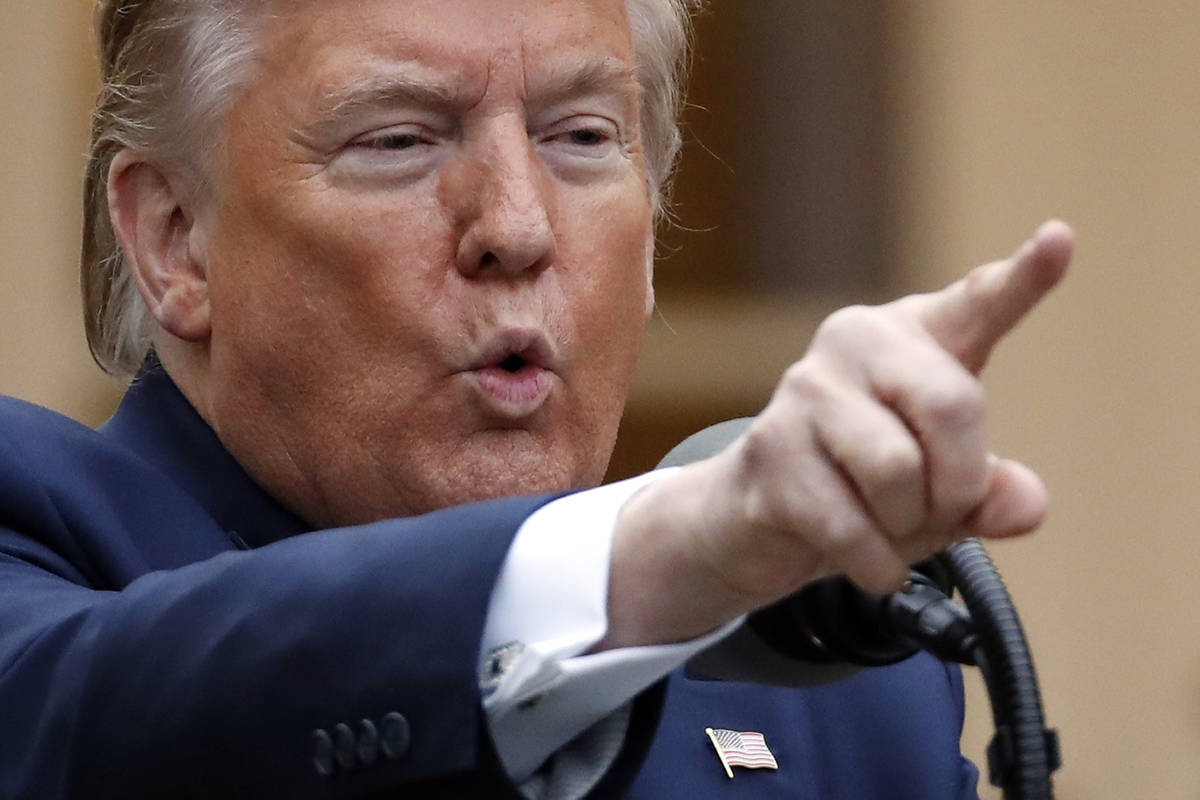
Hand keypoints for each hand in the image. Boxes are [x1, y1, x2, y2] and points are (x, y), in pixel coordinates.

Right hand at [602, 220, 1072, 648]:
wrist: (752, 519)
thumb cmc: (861, 487)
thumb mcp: (941, 491)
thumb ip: (992, 493)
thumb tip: (1024, 505)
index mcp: (913, 337)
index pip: (977, 303)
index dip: (1024, 277)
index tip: (1060, 239)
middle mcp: (856, 342)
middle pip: (951, 405)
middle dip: (960, 482)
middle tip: (942, 511)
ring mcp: (804, 391)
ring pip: (896, 471)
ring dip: (908, 527)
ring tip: (888, 530)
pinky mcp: (770, 451)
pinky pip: (850, 525)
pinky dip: (875, 564)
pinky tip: (867, 561)